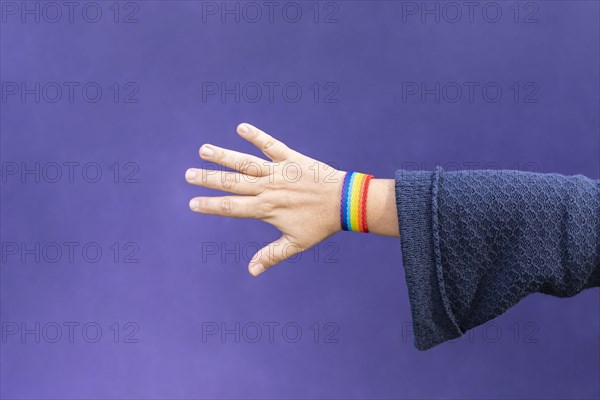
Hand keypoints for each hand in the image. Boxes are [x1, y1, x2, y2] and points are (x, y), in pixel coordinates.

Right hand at [186, 123, 345, 276]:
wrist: (344, 202)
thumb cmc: (321, 225)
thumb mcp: (296, 244)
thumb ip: (271, 256)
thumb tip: (251, 271)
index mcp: (266, 209)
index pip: (232, 208)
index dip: (211, 206)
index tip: (193, 203)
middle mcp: (268, 189)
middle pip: (232, 183)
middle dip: (208, 179)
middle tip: (188, 174)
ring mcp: (278, 172)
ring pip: (245, 163)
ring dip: (224, 156)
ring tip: (204, 150)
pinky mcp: (291, 159)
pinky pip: (271, 145)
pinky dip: (257, 136)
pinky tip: (241, 127)